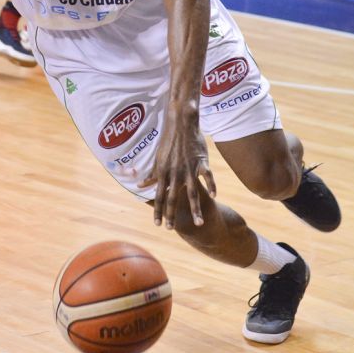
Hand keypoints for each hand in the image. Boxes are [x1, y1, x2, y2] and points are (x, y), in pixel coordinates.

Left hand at [138, 107, 215, 228]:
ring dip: (195, 209)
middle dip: (171, 214)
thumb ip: (151, 173)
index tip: (158, 224)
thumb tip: (139, 185)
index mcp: (163, 172)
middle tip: (171, 229)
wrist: (181, 123)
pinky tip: (214, 196)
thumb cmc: (168, 140)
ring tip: (199, 223)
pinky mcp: (201, 161)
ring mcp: (189, 168)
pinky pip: (207, 176)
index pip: (159, 195)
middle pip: (173, 197)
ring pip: (192, 192)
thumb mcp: (158, 157)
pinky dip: (211, 186)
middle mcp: (175, 173)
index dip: (158, 210)